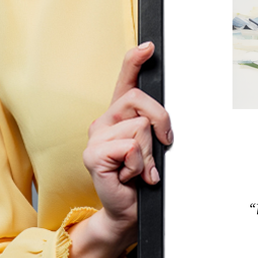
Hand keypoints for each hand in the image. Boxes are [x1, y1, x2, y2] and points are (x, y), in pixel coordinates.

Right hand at [68, 42, 172, 257]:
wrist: (128, 211)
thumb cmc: (142, 178)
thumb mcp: (153, 146)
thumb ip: (154, 126)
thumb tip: (164, 119)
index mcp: (119, 116)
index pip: (125, 80)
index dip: (135, 60)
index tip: (149, 46)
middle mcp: (104, 121)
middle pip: (140, 100)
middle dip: (161, 122)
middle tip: (162, 146)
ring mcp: (96, 137)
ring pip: (140, 127)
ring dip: (149, 153)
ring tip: (140, 169)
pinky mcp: (93, 155)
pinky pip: (130, 147)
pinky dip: (139, 165)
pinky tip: (130, 176)